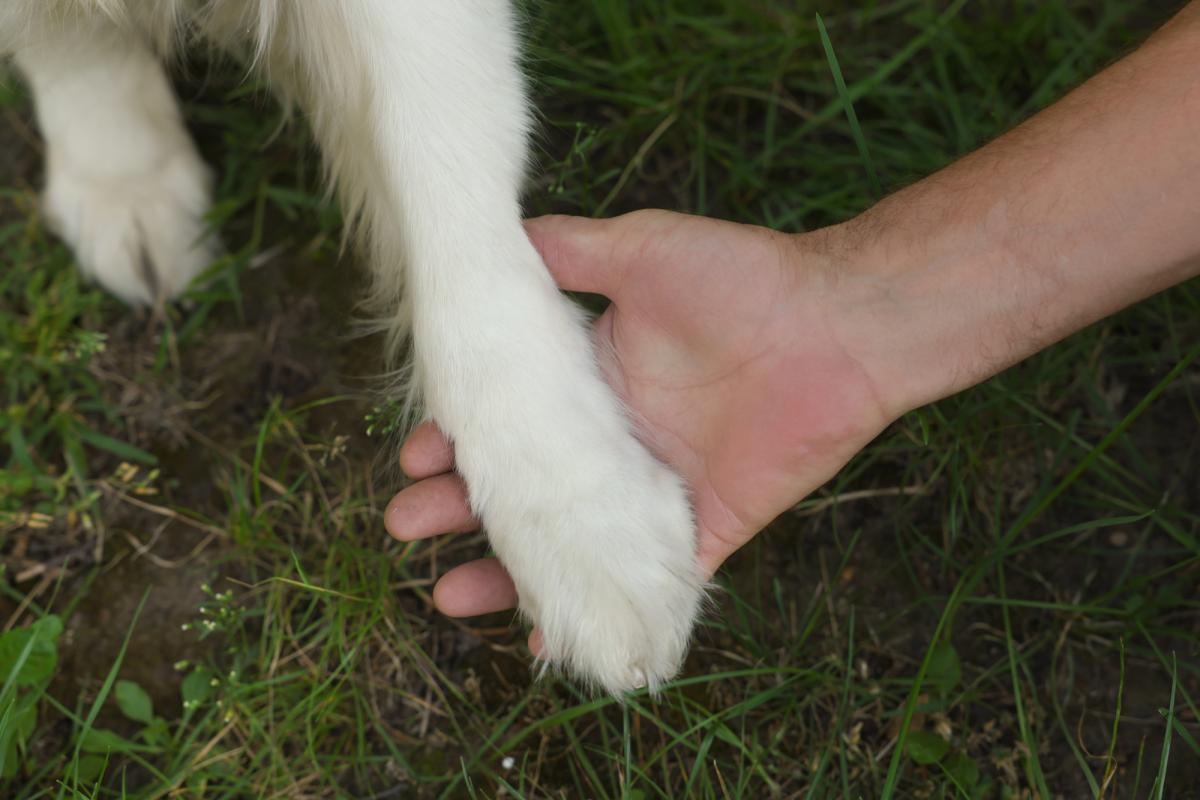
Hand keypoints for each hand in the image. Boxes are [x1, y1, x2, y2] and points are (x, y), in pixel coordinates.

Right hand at [384, 210, 898, 629]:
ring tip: (446, 594)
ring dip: (508, 572)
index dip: (459, 438)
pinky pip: (640, 586)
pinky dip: (595, 615)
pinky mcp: (700, 532)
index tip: (412, 453)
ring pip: (568, 544)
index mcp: (596, 380)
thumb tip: (499, 237)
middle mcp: (617, 441)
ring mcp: (654, 492)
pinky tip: (541, 645)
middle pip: (525, 488)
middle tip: (403, 523)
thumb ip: (570, 250)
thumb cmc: (742, 278)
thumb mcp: (641, 250)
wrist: (839, 324)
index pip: (512, 418)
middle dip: (460, 508)